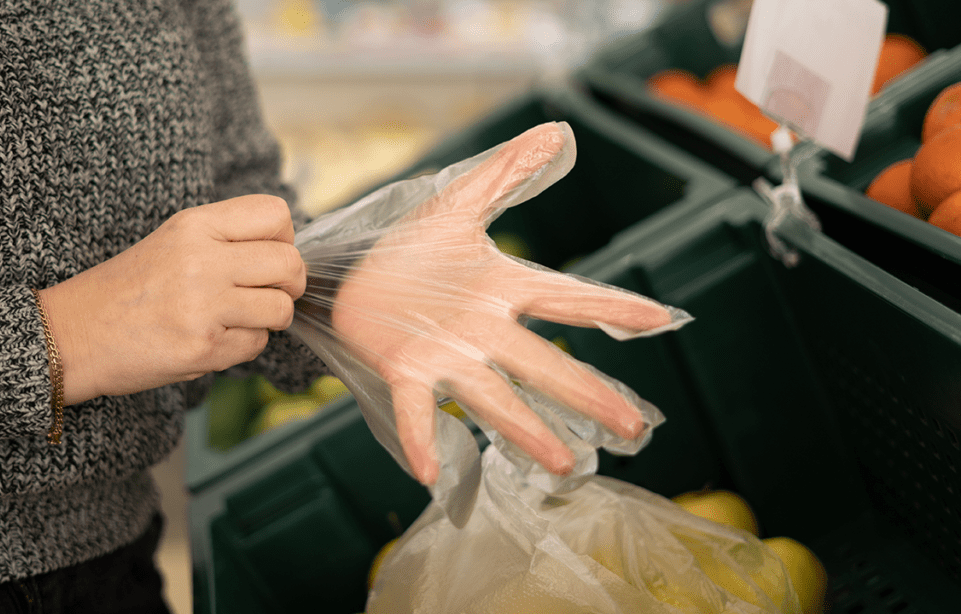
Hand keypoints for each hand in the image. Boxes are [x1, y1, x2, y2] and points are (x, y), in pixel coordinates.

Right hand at [40, 195, 304, 404]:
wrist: (72, 335)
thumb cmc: (130, 289)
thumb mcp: (174, 241)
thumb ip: (228, 238)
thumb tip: (290, 249)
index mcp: (195, 226)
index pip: (276, 215)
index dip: (286, 238)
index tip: (271, 255)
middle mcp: (201, 261)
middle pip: (289, 263)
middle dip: (290, 283)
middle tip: (270, 293)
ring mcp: (203, 307)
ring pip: (281, 308)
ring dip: (270, 319)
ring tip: (240, 318)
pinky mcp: (203, 348)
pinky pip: (257, 345)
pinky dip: (244, 346)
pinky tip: (214, 339)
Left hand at [327, 123, 677, 484]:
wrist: (349, 273)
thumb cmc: (409, 249)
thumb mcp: (458, 204)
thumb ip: (506, 172)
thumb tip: (557, 132)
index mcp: (501, 288)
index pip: (566, 297)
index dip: (611, 306)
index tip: (661, 318)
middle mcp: (483, 330)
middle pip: (543, 363)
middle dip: (587, 395)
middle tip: (632, 427)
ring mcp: (445, 355)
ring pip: (493, 394)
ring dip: (526, 430)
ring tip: (562, 463)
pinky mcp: (404, 369)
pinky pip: (416, 408)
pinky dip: (422, 439)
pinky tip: (431, 472)